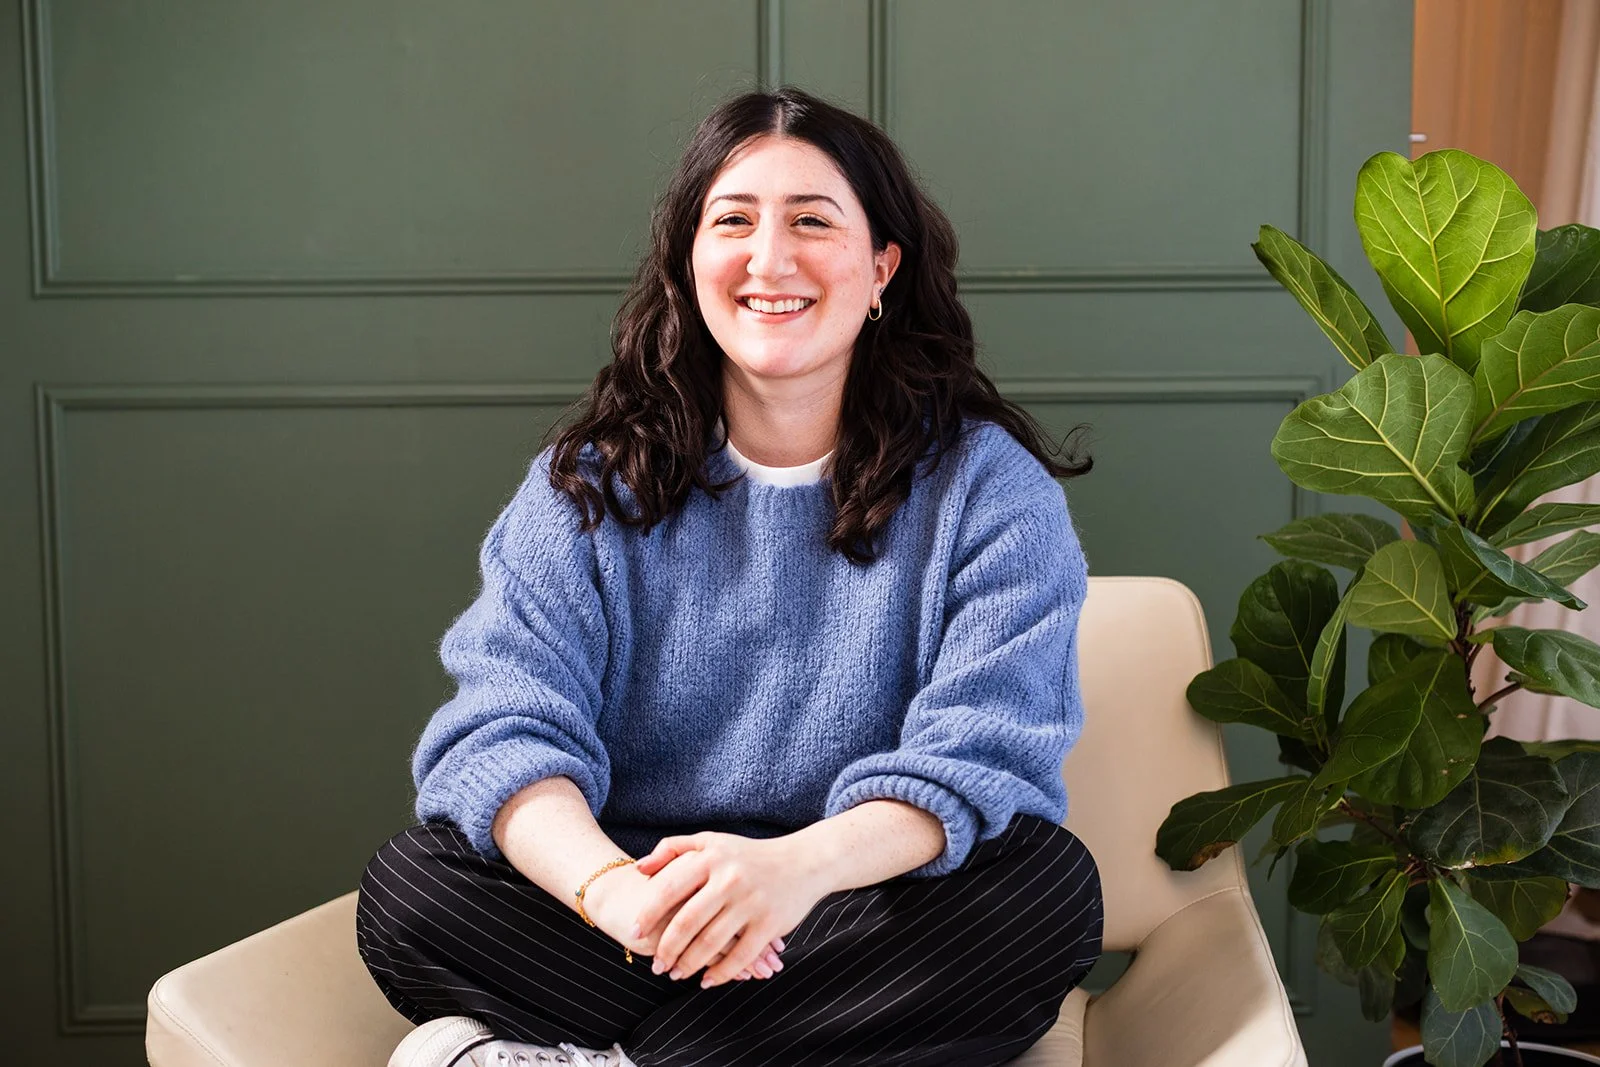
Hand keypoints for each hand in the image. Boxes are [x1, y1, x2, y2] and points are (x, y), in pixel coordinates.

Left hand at [632, 832, 829, 987]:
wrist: (804, 861)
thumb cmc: (749, 854)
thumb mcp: (711, 841)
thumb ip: (673, 850)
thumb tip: (639, 869)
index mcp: (712, 858)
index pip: (670, 889)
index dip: (649, 913)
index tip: (634, 932)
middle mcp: (730, 879)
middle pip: (687, 922)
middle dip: (667, 948)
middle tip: (655, 965)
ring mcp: (751, 902)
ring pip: (711, 943)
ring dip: (689, 964)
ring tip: (676, 974)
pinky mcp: (770, 924)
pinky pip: (740, 956)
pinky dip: (721, 973)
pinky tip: (707, 981)